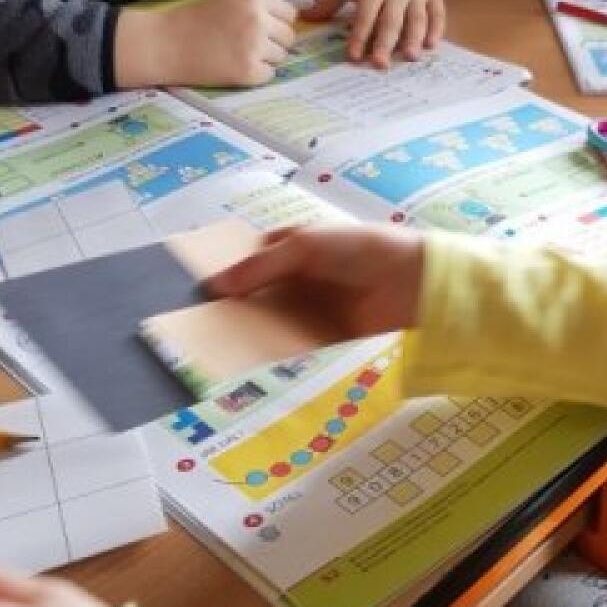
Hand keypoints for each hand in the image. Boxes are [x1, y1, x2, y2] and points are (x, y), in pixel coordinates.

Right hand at [116, 0, 297, 88]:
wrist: (164, 44)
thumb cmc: (191, 22)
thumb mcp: (226, 3)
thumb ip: (253, 10)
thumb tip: (282, 24)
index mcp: (253, 0)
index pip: (290, 14)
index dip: (279, 23)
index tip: (268, 29)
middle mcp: (259, 21)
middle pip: (289, 37)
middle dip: (275, 43)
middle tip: (251, 47)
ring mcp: (255, 48)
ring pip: (281, 58)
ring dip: (266, 59)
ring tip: (240, 57)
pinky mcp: (249, 72)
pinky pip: (269, 76)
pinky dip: (256, 75)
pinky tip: (236, 69)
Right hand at [207, 223, 425, 339]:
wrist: (410, 280)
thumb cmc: (358, 249)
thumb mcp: (304, 247)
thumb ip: (259, 267)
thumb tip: (215, 285)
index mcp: (293, 247)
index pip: (251, 260)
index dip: (228, 274)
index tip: (196, 291)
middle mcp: (299, 277)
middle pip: (258, 294)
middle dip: (234, 307)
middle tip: (198, 324)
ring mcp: (311, 306)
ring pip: (272, 319)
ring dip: (251, 330)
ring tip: (214, 346)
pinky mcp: (325, 334)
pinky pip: (294, 342)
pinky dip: (275, 349)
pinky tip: (249, 359)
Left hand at [304, 0, 444, 68]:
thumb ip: (329, 1)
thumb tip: (305, 18)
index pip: (365, 14)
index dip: (359, 35)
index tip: (353, 55)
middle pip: (391, 20)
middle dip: (386, 43)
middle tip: (380, 65)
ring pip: (417, 17)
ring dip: (414, 38)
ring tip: (411, 57)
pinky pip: (436, 10)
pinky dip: (436, 28)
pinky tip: (432, 44)